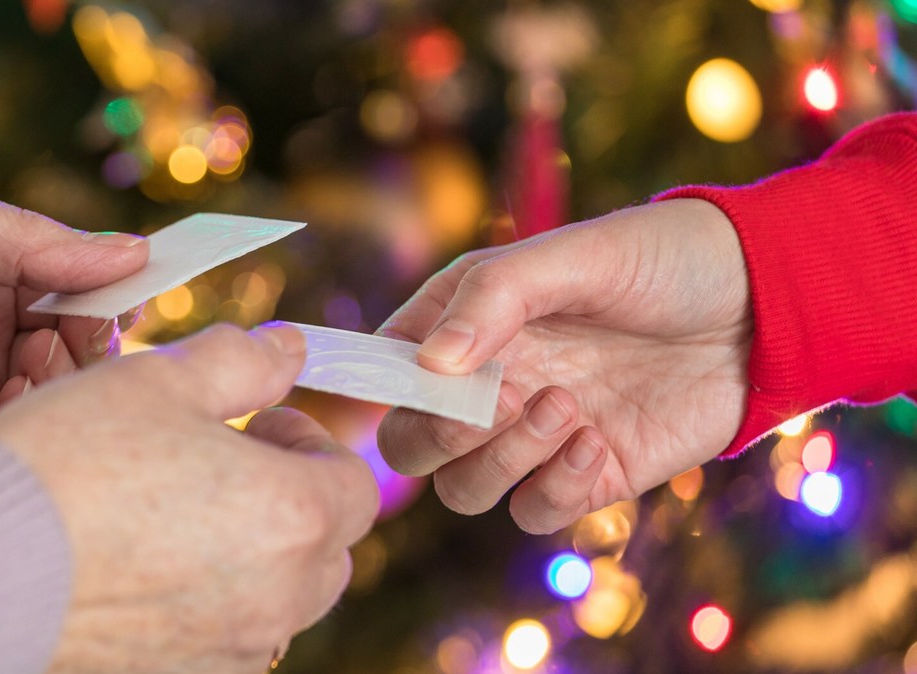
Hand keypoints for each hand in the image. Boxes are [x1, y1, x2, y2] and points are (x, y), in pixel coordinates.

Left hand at [0, 173, 147, 502]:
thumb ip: (29, 241)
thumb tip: (135, 253)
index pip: (70, 293)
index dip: (104, 296)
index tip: (130, 298)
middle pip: (71, 357)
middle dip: (87, 351)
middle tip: (70, 343)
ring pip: (47, 412)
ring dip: (60, 396)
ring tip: (30, 377)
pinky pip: (0, 462)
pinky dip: (23, 444)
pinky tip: (8, 420)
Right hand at [0, 324, 378, 673]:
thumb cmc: (69, 462)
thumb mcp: (159, 380)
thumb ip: (242, 361)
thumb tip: (290, 348)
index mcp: (292, 517)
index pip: (354, 485)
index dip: (312, 443)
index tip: (261, 421)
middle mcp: (276, 598)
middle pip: (327, 548)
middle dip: (292, 497)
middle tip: (224, 459)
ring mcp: (228, 650)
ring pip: (279, 598)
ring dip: (255, 551)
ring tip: (180, 508)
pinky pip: (225, 636)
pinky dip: (210, 599)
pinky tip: (146, 561)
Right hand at [376, 199, 751, 532]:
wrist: (762, 305)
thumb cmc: (660, 259)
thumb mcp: (572, 258)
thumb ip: (494, 300)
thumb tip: (431, 365)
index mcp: (465, 322)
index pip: (386, 369)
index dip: (384, 387)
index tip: (425, 381)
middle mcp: (489, 383)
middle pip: (411, 446)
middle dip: (440, 435)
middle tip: (499, 401)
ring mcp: (533, 435)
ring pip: (466, 490)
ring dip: (504, 461)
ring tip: (568, 408)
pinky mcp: (586, 475)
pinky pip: (537, 513)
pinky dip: (556, 490)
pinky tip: (598, 443)